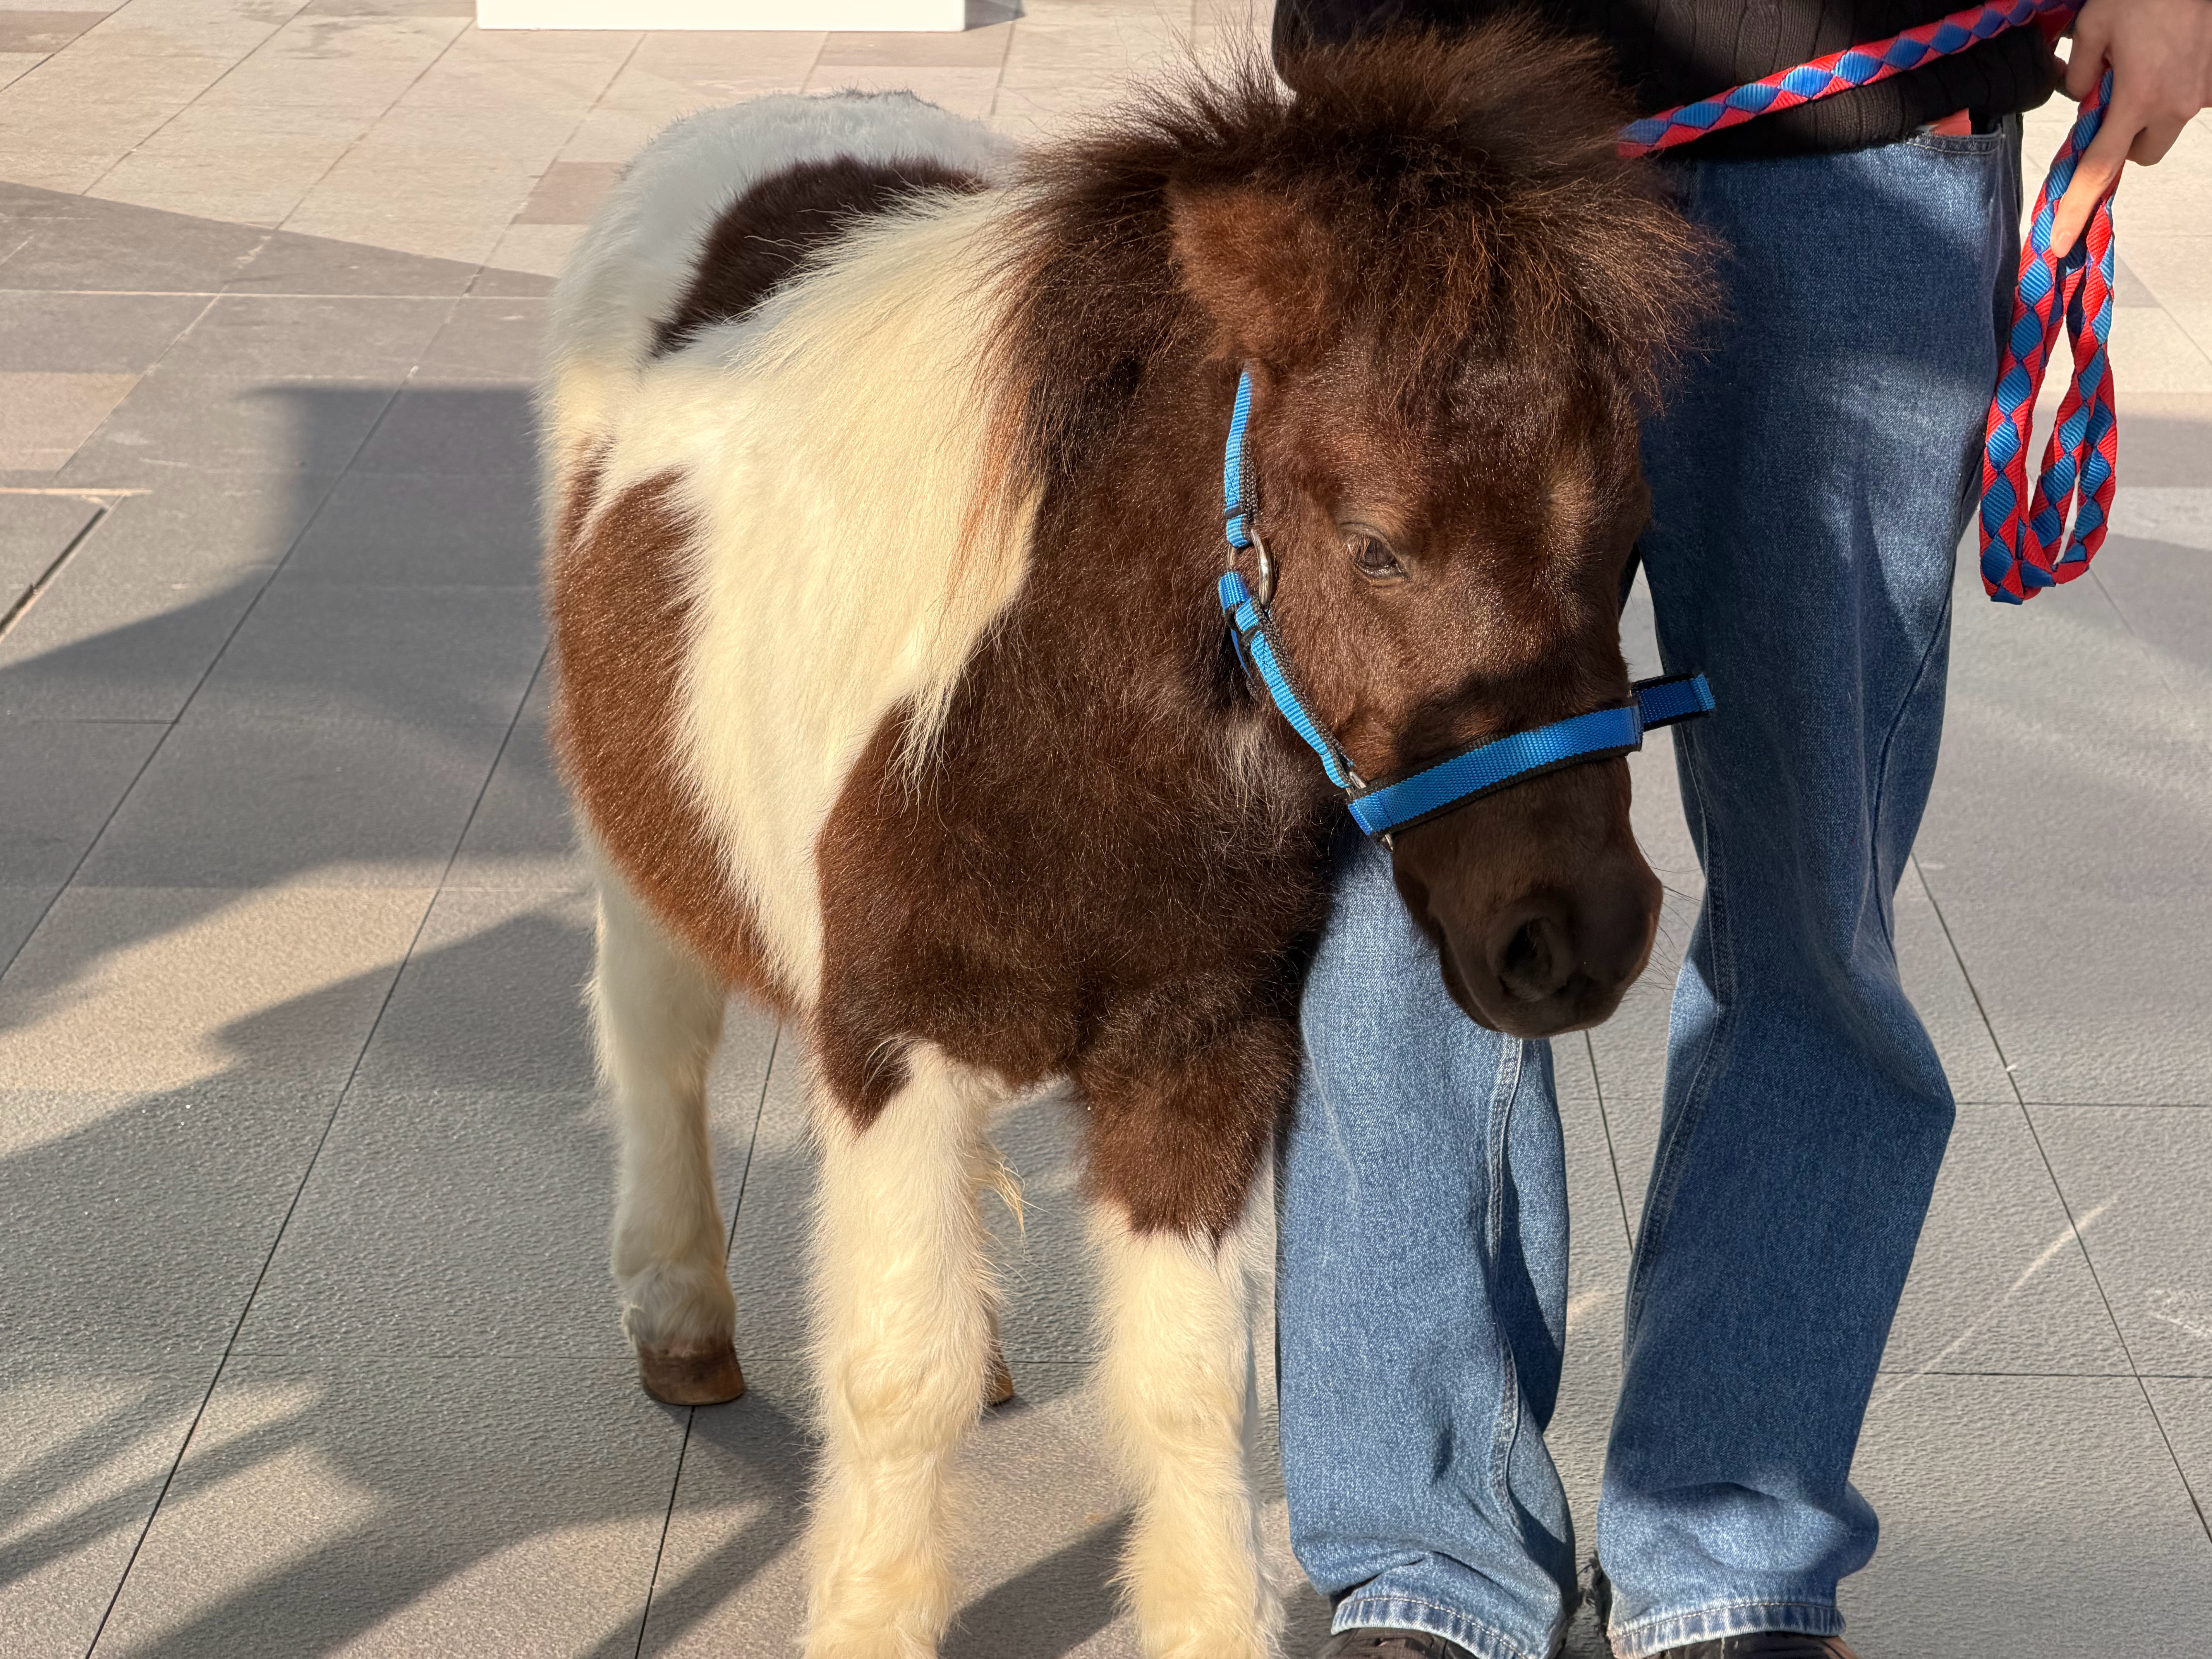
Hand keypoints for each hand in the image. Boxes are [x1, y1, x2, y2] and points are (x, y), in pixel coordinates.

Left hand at [2051, 0, 2211, 254]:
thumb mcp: (2093, 29)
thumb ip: (2078, 76)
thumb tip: (2083, 99)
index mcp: (2137, 100)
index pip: (2099, 169)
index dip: (2077, 208)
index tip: (2060, 242)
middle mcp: (2173, 106)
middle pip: (2138, 155)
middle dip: (2121, 141)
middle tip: (2111, 104)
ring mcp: (2200, 95)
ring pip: (2162, 132)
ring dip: (2146, 117)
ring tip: (2140, 72)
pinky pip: (2186, 103)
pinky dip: (2170, 92)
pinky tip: (2164, 61)